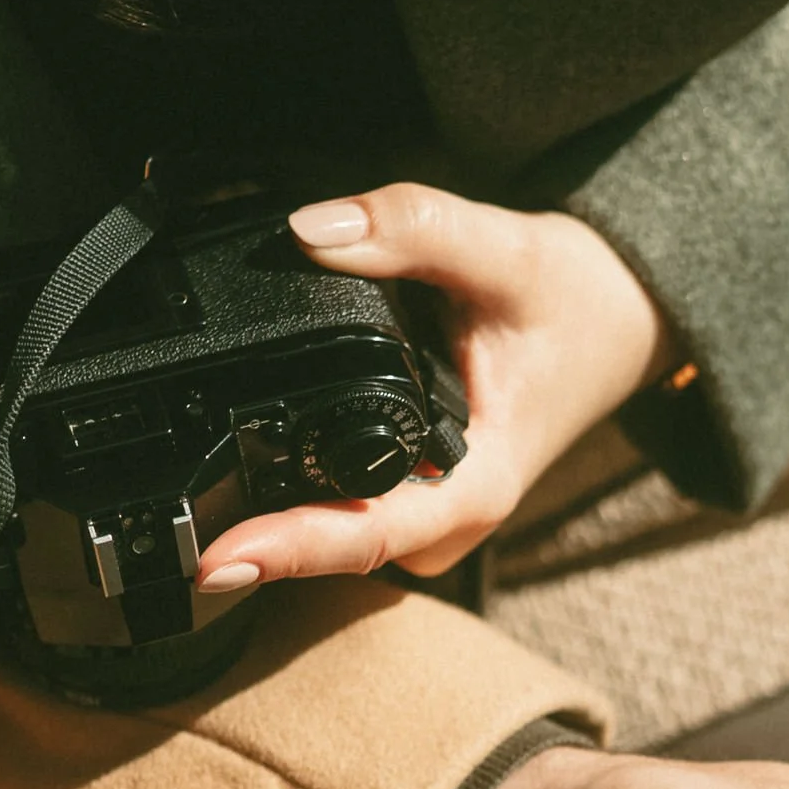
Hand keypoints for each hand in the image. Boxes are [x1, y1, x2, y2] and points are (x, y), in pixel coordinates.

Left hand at [194, 186, 670, 595]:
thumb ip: (411, 228)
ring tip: (188, 508)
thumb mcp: (509, 248)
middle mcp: (450, 513)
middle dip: (256, 541)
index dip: (292, 547)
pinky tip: (238, 461)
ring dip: (267, 520)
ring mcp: (430, 511)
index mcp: (480, 481)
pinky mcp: (413, 491)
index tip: (218, 560)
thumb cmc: (577, 302)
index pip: (374, 530)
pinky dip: (290, 489)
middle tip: (167, 535)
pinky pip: (342, 507)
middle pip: (337, 549)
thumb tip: (310, 229)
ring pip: (334, 535)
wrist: (620, 323)